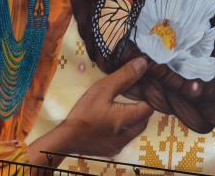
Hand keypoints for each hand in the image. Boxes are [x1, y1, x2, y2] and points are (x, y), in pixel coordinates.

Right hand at [27, 57, 153, 164]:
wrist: (64, 139)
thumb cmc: (82, 113)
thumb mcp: (102, 89)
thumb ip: (124, 76)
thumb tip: (143, 63)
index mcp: (126, 120)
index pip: (149, 107)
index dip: (148, 96)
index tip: (142, 87)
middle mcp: (126, 136)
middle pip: (144, 119)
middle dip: (141, 107)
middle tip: (133, 95)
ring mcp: (119, 145)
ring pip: (135, 130)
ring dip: (133, 118)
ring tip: (123, 106)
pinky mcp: (111, 150)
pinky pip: (124, 138)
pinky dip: (123, 129)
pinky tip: (112, 120)